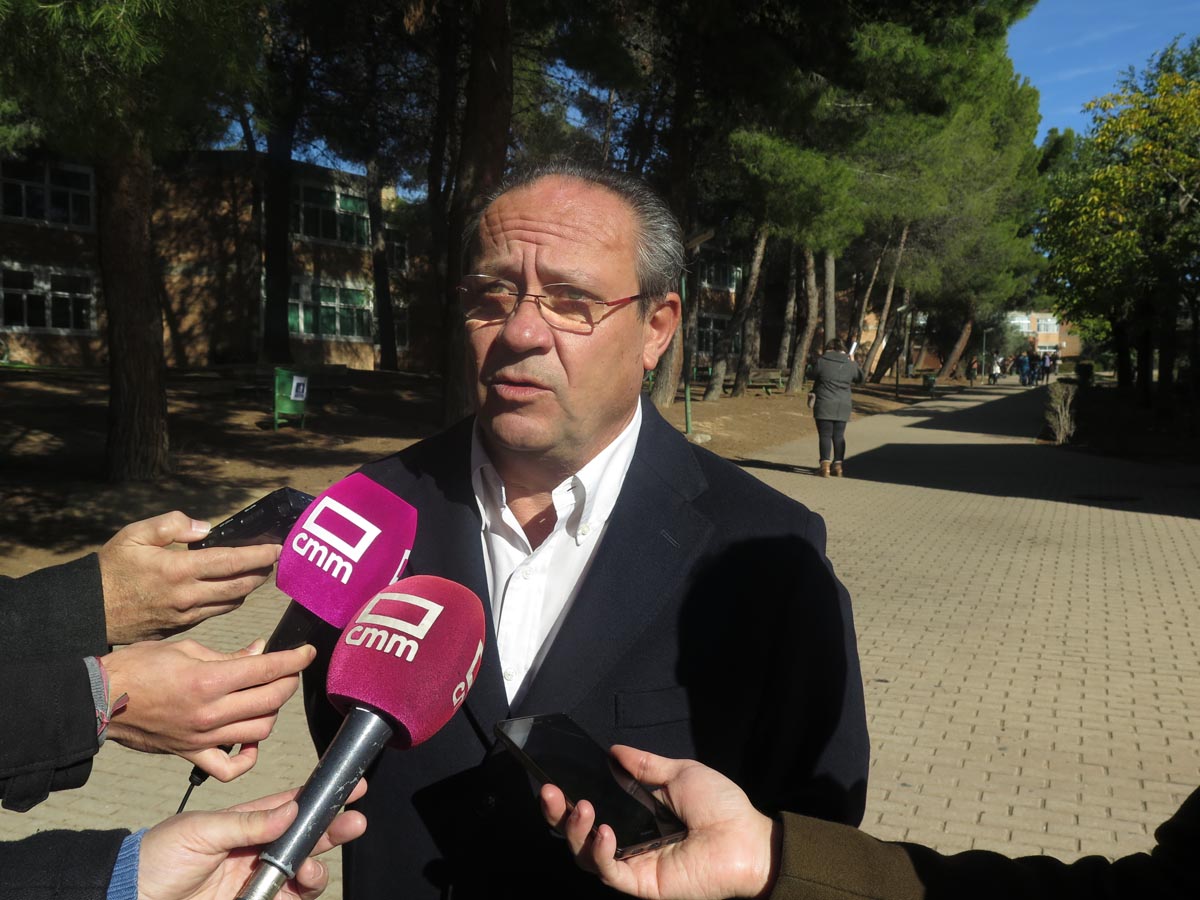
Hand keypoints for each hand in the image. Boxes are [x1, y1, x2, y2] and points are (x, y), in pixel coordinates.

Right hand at [99, 511, 281, 643]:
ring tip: (259, 572)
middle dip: (262, 571)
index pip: (232, 561)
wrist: (90, 610)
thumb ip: (172, 525)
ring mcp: (186, 615)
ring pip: (232, 602)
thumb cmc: (112, 569)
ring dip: (249, 587)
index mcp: (179, 570)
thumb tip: (204, 527)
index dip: (259, 554)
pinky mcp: (181, 627)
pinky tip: (233, 590)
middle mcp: (188, 596)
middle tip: (275, 559)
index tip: (278, 548)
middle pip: (240, 585)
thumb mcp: (135, 535)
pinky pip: (215, 613)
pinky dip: (231, 601)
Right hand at [103, 639, 314, 781]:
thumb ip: (230, 655)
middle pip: (271, 701)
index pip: (268, 670)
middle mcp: (210, 712)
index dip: (295, 659)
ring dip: (271, 714)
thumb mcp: (187, 648)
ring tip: (266, 699)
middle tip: (287, 671)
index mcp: (209, 679)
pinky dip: (246, 759)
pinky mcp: (190, 754)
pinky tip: (249, 742)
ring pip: (260, 732)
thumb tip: (261, 651)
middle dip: (288, 682)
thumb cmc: (140, 666)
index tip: (307, 652)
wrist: (100, 698)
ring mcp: (201, 737)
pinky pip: (228, 768)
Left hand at [136, 781, 367, 899]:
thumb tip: (291, 810)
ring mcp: (256, 881)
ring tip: (308, 870)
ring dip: (315, 868)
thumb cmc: (158, 856)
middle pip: (306, 838)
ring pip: (303, 873)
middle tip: (354, 823)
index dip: (321, 797)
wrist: (130, 898)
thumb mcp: (201, 830)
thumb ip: (248, 823)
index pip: (291, 806)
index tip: (352, 787)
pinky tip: (298, 886)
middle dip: (333, 830)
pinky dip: (299, 894)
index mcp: (246, 823)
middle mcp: (257, 850)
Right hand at [540, 745, 780, 899]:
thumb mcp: (680, 774)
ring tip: (581, 807)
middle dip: (556, 815)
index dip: (568, 797)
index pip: (591, 809)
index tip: (554, 778)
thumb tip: (614, 750)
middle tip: (549, 792)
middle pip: (578, 835)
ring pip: (586, 856)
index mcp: (635, 815)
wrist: (748, 838)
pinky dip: (600, 852)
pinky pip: (610, 873)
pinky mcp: (642, 883)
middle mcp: (628, 840)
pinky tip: (604, 831)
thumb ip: (644, 765)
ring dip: (576, 831)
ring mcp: (633, 864)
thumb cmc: (721, 806)